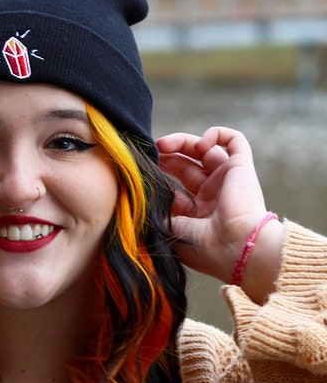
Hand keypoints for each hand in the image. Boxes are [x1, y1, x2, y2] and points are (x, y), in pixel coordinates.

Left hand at [157, 127, 282, 301]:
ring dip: (183, 141)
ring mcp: (226, 180)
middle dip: (167, 154)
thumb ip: (155, 209)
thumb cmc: (202, 246)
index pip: (175, 185)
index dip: (159, 173)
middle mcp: (212, 195)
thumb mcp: (168, 229)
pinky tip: (201, 143)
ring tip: (164, 144)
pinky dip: (218, 133)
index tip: (143, 169)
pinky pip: (235, 141)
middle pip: (186, 164)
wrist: (237, 249)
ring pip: (205, 150)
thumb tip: (141, 194)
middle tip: (152, 151)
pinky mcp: (241, 168)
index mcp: (196, 213)